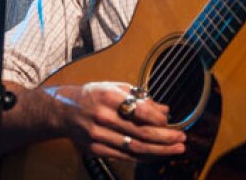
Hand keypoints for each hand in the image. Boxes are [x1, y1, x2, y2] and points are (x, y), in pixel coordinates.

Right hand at [52, 82, 185, 160]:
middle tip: (181, 138)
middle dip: (166, 138)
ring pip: (136, 148)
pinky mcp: (96, 150)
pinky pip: (126, 156)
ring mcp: (99, 136)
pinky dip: (144, 156)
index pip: (140, 112)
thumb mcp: (115, 88)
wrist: (64, 110)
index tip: (170, 122)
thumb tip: (164, 110)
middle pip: (141, 132)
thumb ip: (140, 98)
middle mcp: (103, 117)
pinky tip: (156, 154)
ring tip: (176, 149)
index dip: (159, 120)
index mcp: (108, 97)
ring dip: (160, 150)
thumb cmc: (92, 96)